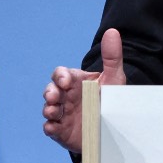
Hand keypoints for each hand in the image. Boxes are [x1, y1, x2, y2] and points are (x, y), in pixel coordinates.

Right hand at [42, 28, 127, 152]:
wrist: (114, 127)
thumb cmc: (110, 99)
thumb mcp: (114, 78)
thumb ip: (112, 57)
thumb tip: (112, 31)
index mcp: (75, 82)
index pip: (61, 74)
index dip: (60, 76)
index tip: (66, 81)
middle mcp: (66, 96)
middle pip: (51, 90)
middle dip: (50, 93)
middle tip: (54, 97)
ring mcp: (63, 114)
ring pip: (48, 109)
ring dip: (48, 109)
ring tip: (53, 112)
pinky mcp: (62, 130)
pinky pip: (51, 128)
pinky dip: (50, 127)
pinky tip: (53, 127)